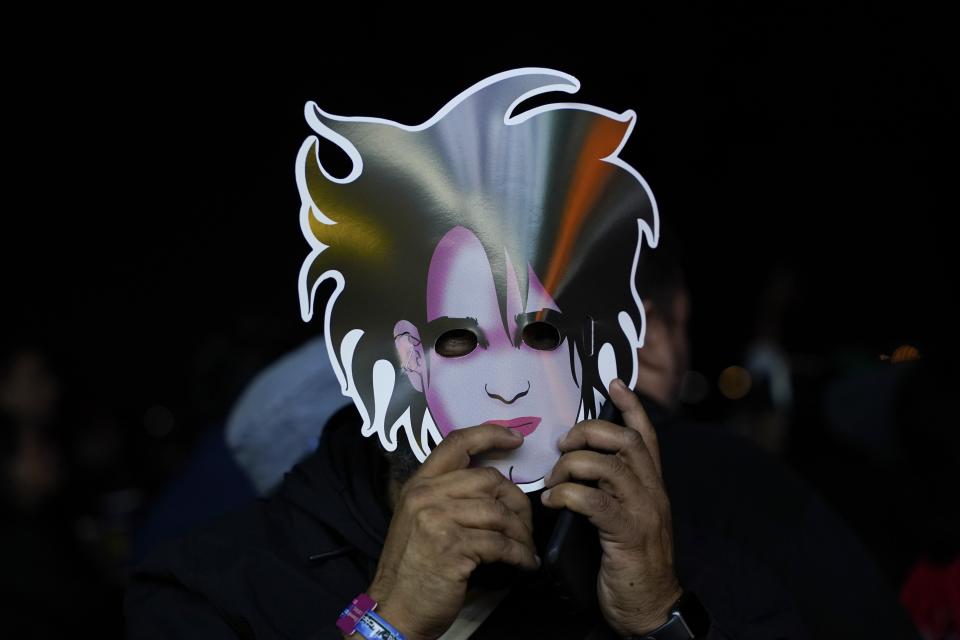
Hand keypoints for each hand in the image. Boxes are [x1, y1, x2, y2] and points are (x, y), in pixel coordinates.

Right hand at [367, 424, 538, 639]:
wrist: (395, 607)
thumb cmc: (412, 565)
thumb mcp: (420, 519)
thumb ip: (448, 495)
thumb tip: (495, 486)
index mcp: (419, 484)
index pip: (457, 443)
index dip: (490, 434)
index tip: (517, 438)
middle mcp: (427, 495)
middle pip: (489, 480)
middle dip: (517, 501)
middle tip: (525, 524)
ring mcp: (438, 520)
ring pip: (498, 513)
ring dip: (521, 533)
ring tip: (526, 547)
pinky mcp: (453, 547)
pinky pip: (500, 544)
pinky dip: (519, 554)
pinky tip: (526, 562)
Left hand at [542, 379, 681, 636]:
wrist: (650, 606)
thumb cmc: (630, 562)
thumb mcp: (627, 519)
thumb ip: (612, 491)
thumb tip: (577, 468)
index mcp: (651, 486)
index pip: (646, 436)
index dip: (631, 407)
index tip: (613, 383)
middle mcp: (651, 492)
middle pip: (625, 441)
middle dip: (589, 432)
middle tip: (563, 444)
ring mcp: (642, 511)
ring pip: (608, 466)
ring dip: (572, 465)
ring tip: (554, 480)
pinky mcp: (626, 533)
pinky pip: (594, 501)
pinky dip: (568, 495)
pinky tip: (553, 502)